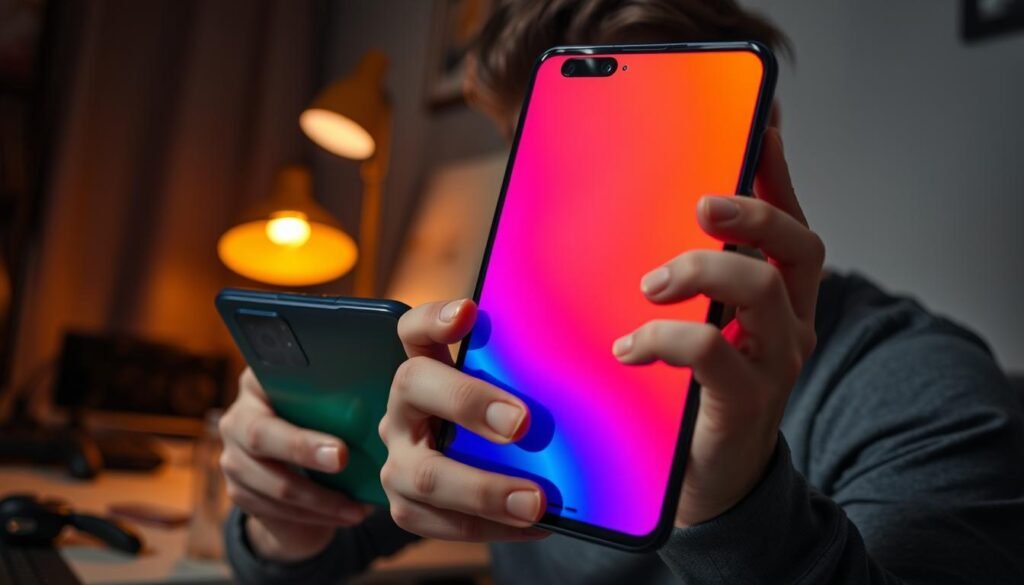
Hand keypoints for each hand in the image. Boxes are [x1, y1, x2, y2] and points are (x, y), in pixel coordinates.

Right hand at [219, 368, 372, 560]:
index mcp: (259, 384)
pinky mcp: (239, 492)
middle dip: (304, 449)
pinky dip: (317, 515)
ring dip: (322, 499)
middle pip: (261, 435)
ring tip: (358, 506)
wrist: (301, 471)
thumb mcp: (334, 408)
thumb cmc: (327, 425)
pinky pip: (277, 509)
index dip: (296, 396)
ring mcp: (232, 458)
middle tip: (342, 458)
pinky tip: (346, 514)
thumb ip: (344, 402)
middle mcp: (237, 417)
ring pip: (274, 484)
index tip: (331, 425)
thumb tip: (377, 406)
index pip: (267, 386)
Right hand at [378, 300, 548, 541]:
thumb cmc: (496, 424)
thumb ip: (519, 378)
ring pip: (424, 474)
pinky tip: (535, 526)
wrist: (468, 476)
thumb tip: (592, 369)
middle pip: (413, 386)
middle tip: (520, 423)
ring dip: (483, 490)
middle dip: (468, 403)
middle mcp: (402, 409)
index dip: (435, 317)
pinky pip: (441, 523)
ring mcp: (397, 459)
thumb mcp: (502, 395)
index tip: (469, 311)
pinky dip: (492, 528)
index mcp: (424, 369)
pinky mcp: (406, 506)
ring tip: (535, 502)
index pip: (413, 330)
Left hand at [612, 127, 824, 525]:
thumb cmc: (694, 394)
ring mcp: (774, 364)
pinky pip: (715, 353)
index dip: (778, 175)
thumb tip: (646, 221)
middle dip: (748, 213)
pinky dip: (666, 339)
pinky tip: (630, 349)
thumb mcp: (694, 324)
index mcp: (779, 298)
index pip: (792, 223)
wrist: (706, 482)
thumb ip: (687, 280)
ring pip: (759, 289)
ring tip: (649, 286)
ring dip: (700, 271)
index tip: (761, 128)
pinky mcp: (744, 402)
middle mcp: (790, 324)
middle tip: (699, 207)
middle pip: (795, 246)